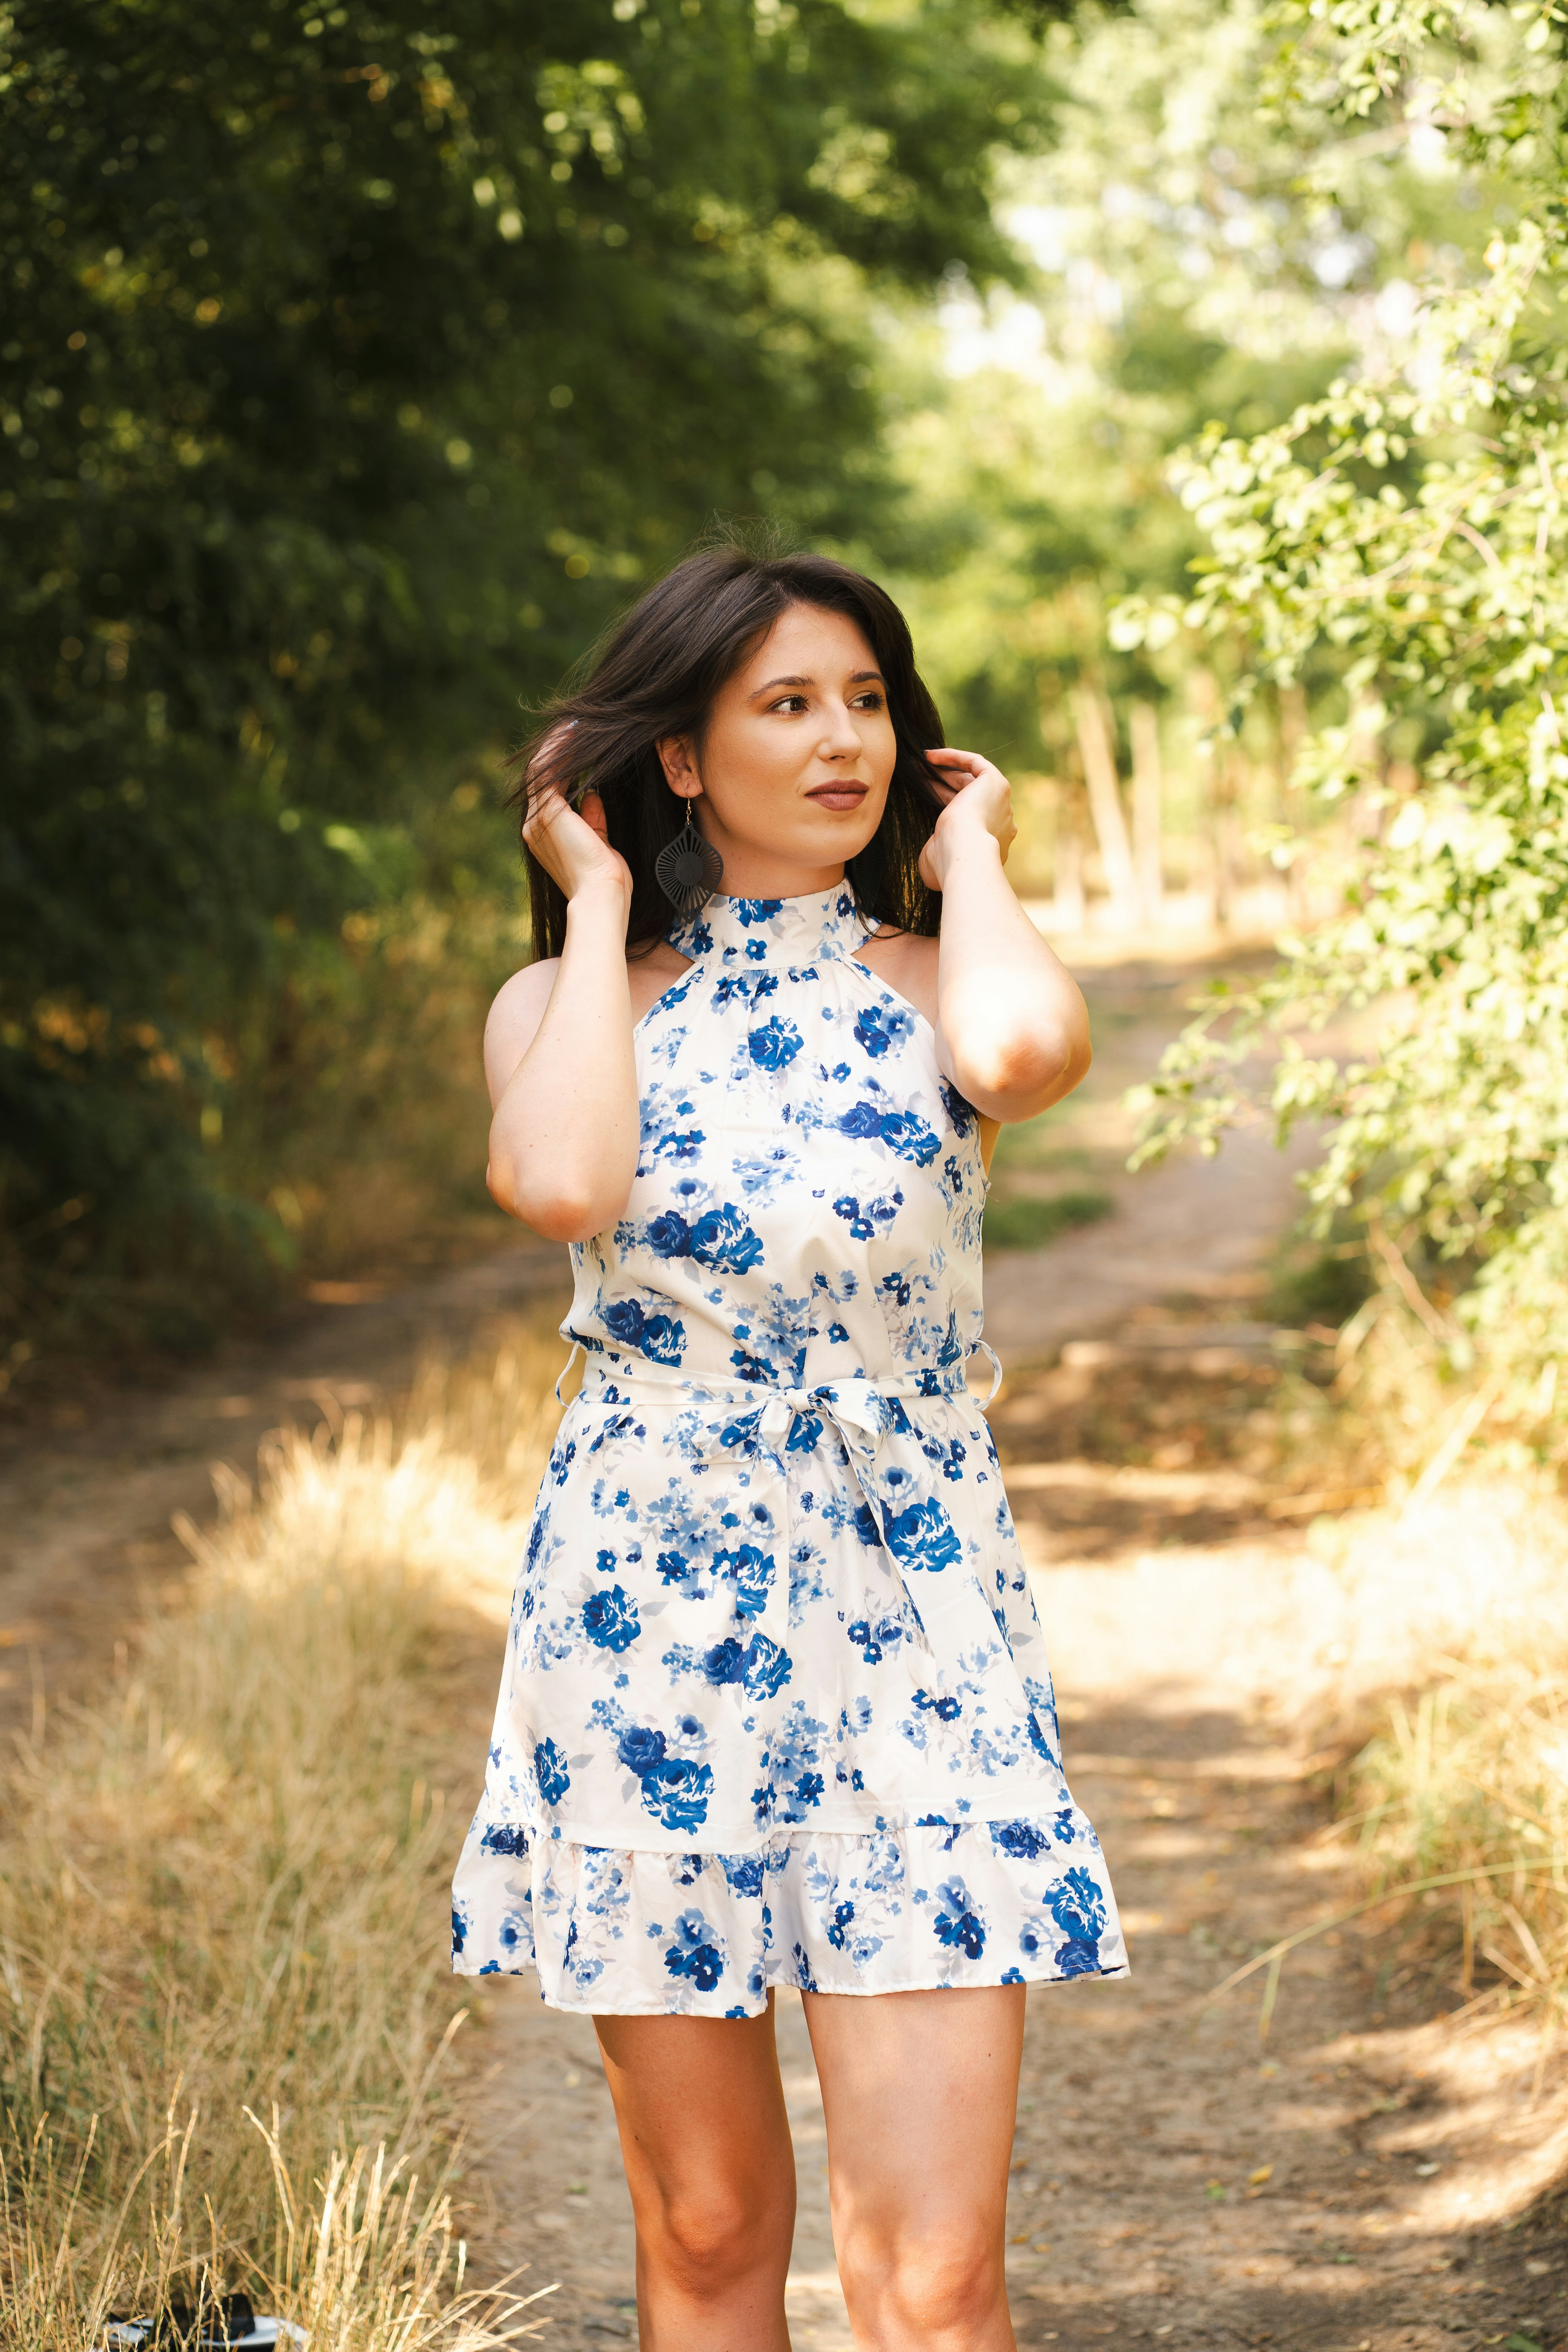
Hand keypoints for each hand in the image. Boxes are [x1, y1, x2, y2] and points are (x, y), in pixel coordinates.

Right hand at [522, 730, 632, 915]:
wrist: (601, 896)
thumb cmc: (606, 881)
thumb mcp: (600, 844)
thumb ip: (593, 821)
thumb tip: (592, 796)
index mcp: (545, 836)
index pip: (548, 791)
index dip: (560, 766)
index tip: (577, 747)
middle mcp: (535, 826)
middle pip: (540, 776)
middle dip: (556, 750)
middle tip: (574, 726)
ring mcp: (538, 820)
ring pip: (541, 770)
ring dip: (557, 745)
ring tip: (574, 724)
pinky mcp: (549, 813)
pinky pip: (549, 772)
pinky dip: (560, 752)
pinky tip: (573, 734)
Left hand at [918, 749, 1016, 891]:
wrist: (965, 855)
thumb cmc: (948, 864)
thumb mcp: (936, 860)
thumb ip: (935, 852)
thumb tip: (928, 852)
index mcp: (990, 843)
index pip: (967, 817)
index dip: (944, 803)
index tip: (923, 795)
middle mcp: (1000, 822)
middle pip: (968, 796)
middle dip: (942, 784)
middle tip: (918, 776)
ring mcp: (1001, 802)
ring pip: (970, 780)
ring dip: (944, 770)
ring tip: (919, 764)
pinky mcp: (997, 783)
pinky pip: (975, 763)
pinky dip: (954, 757)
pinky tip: (930, 756)